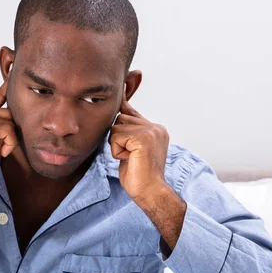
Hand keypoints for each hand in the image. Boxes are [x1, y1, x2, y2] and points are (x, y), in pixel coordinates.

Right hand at [0, 81, 18, 190]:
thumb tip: (16, 116)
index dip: (6, 85)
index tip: (13, 67)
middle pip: (8, 111)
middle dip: (10, 130)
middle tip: (2, 146)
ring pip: (9, 120)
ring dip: (9, 138)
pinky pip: (7, 129)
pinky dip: (9, 143)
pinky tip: (0, 152)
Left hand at [109, 90, 169, 205]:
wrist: (150, 192)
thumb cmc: (138, 175)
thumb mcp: (132, 149)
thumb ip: (128, 132)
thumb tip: (121, 113)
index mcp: (155, 128)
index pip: (131, 112)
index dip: (123, 101)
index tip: (125, 79)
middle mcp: (155, 127)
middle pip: (119, 120)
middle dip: (117, 139)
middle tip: (129, 156)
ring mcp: (151, 131)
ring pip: (115, 128)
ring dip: (116, 146)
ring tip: (130, 158)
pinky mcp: (143, 138)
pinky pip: (116, 137)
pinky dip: (116, 151)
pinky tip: (129, 160)